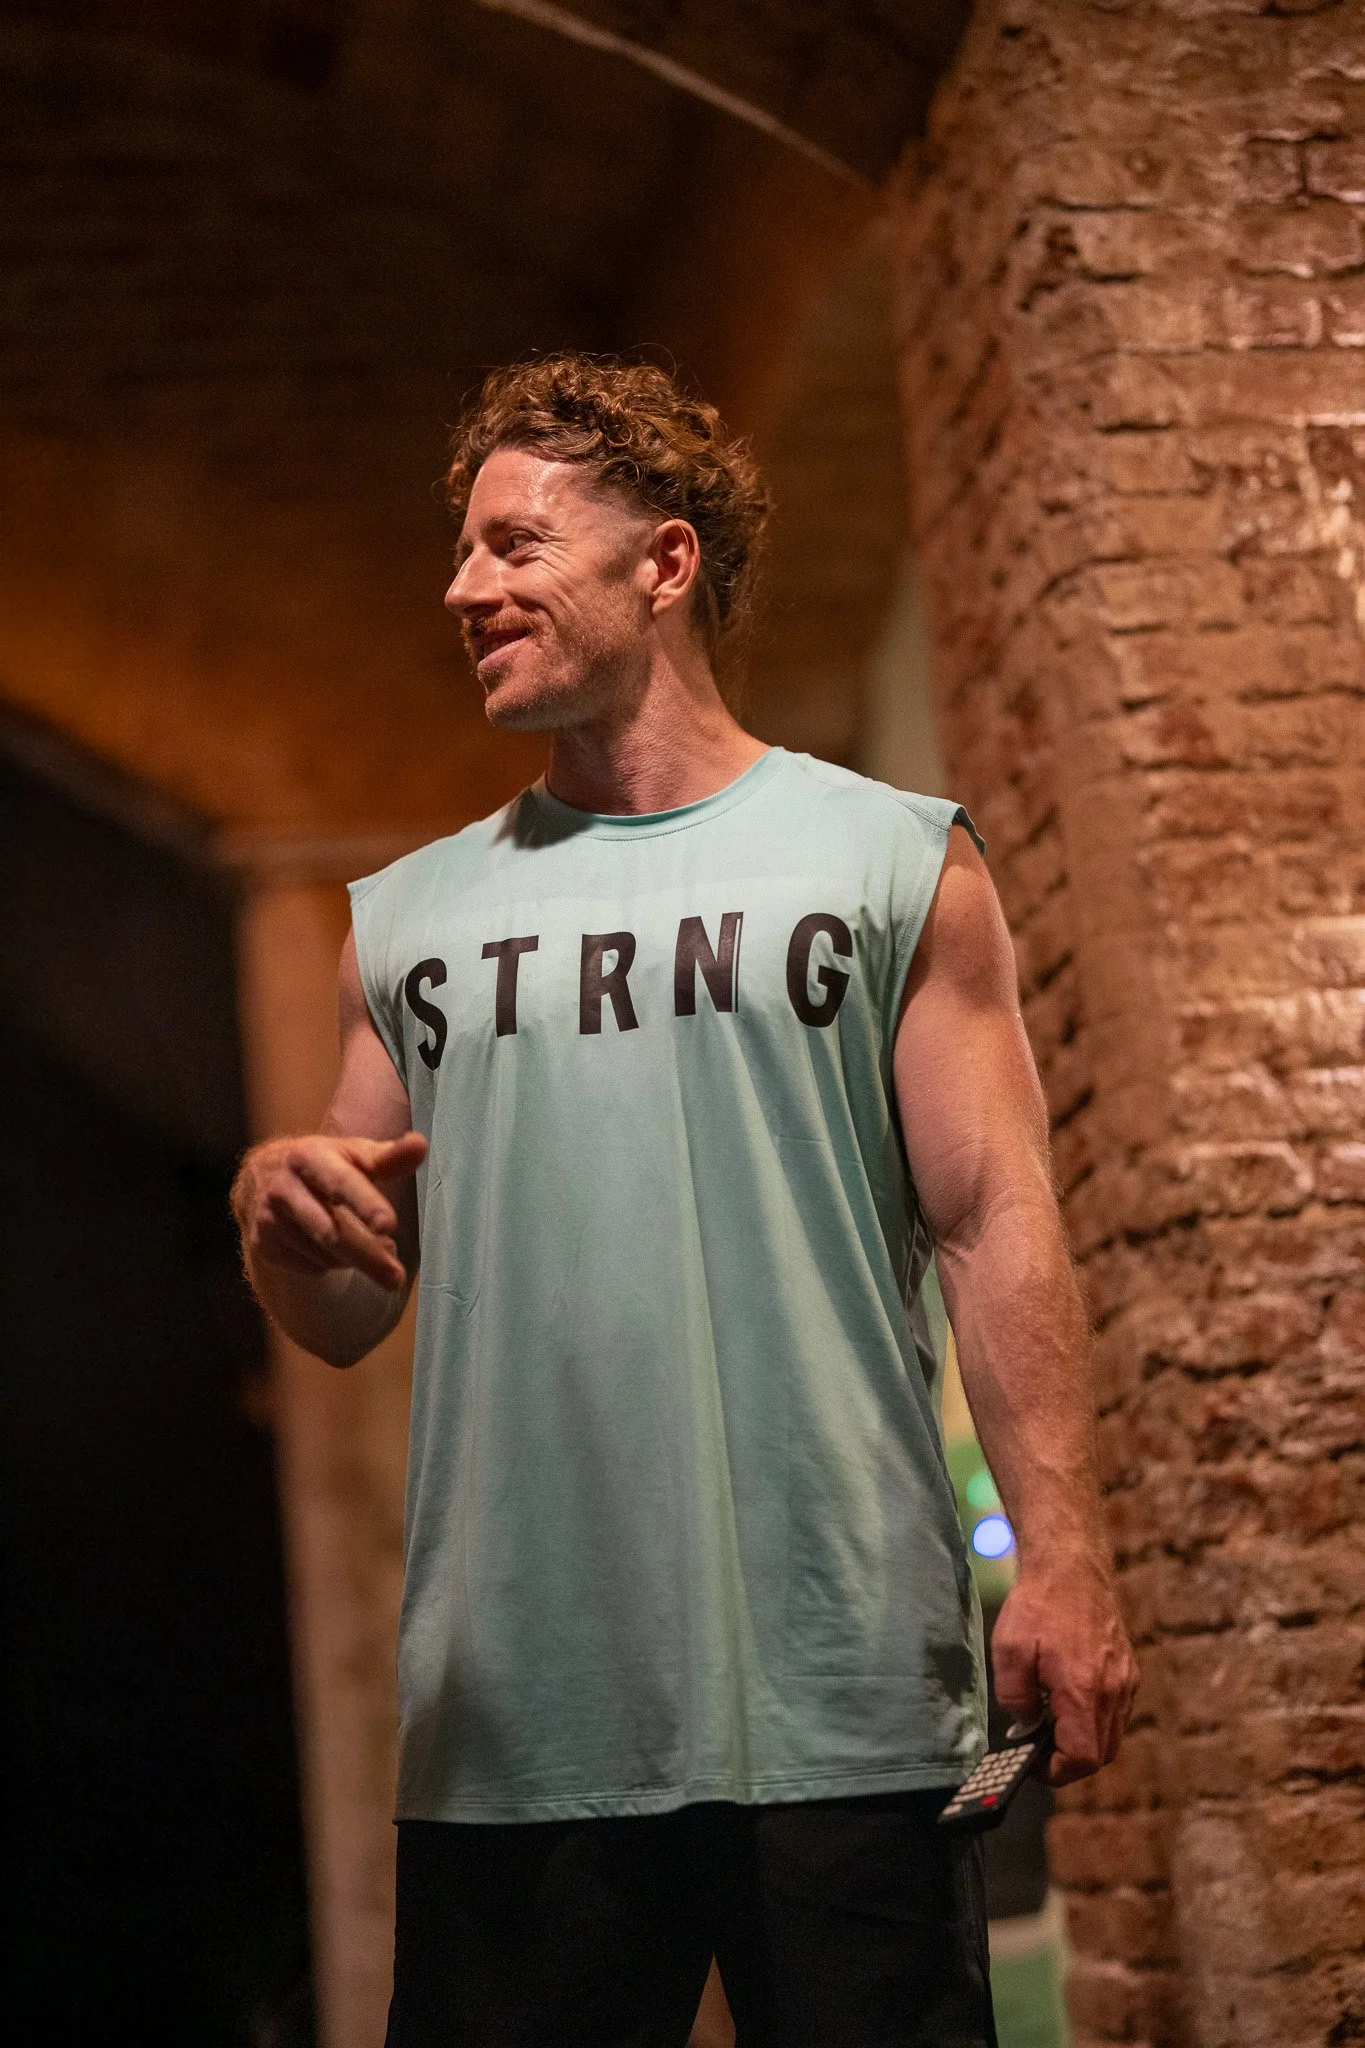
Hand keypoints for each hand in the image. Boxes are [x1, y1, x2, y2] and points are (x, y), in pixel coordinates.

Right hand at [232, 1131, 426, 1292]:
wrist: (261, 1175)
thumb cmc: (324, 1163)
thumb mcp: (353, 1154)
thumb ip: (389, 1156)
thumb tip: (421, 1145)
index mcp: (309, 1157)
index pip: (340, 1182)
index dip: (365, 1203)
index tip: (389, 1225)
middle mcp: (283, 1188)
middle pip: (331, 1232)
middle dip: (367, 1256)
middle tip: (396, 1278)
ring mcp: (269, 1219)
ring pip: (323, 1254)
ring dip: (355, 1260)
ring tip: (373, 1254)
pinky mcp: (264, 1245)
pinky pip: (310, 1266)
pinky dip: (332, 1264)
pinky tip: (335, 1250)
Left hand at [989, 1554, 1137, 1784]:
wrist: (1071, 1564)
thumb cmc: (1038, 1605)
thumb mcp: (1009, 1651)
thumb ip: (1015, 1698)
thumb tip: (1024, 1726)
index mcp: (1084, 1689)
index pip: (1082, 1757)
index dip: (1056, 1771)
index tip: (1033, 1765)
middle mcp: (1114, 1691)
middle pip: (1101, 1754)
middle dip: (1069, 1762)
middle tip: (1039, 1752)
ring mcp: (1126, 1681)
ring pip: (1112, 1736)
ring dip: (1084, 1743)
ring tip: (1050, 1728)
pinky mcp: (1129, 1671)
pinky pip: (1117, 1714)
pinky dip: (1095, 1722)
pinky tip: (1068, 1704)